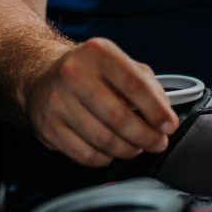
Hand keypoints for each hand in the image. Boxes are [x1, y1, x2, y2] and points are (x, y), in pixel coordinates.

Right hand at [23, 37, 180, 166]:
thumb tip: (165, 115)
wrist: (42, 75)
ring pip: (103, 140)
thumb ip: (148, 85)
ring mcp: (57, 101)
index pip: (134, 85)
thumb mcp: (120, 64)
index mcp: (98, 53)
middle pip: (119, 118)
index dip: (156, 111)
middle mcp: (74, 74)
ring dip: (127, 150)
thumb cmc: (90, 71)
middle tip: (157, 143)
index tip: (169, 126)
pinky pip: (84, 155)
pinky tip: (110, 150)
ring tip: (136, 146)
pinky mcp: (47, 126)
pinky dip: (104, 158)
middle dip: (145, 137)